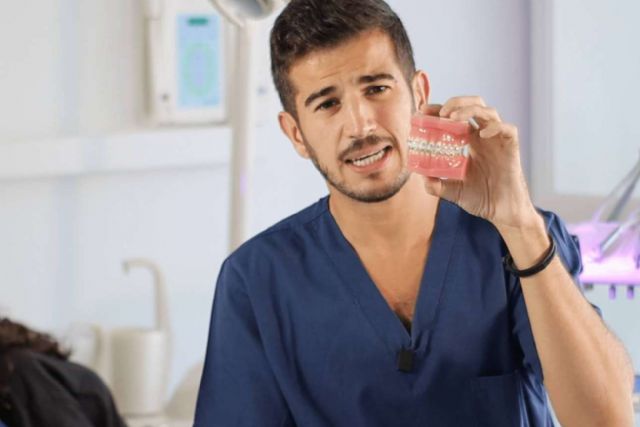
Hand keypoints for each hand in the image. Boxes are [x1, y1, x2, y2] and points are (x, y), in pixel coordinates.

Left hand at [422, 96, 539, 229]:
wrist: (502, 213)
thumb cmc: (482, 199)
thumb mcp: (453, 191)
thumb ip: (436, 185)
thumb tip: (420, 177)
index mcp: (471, 142)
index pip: (457, 117)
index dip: (441, 109)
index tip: (423, 110)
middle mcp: (485, 137)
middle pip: (475, 105)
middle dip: (457, 102)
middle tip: (440, 112)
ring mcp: (498, 141)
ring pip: (490, 111)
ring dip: (470, 109)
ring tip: (452, 117)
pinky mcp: (512, 149)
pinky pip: (508, 129)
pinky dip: (495, 127)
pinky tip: (480, 134)